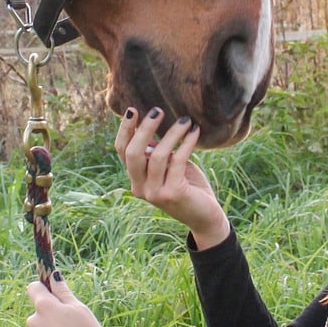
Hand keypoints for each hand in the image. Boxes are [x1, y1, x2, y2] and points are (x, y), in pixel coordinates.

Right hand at [116, 109, 229, 247]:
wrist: (205, 217)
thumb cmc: (187, 186)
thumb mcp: (168, 166)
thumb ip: (157, 152)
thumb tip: (151, 123)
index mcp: (135, 179)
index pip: (122, 151)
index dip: (125, 130)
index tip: (133, 109)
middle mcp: (140, 188)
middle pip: (133, 153)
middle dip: (144, 128)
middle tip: (158, 110)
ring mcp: (155, 193)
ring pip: (157, 155)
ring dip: (172, 133)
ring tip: (186, 120)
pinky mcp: (173, 193)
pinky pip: (177, 160)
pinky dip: (186, 143)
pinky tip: (195, 132)